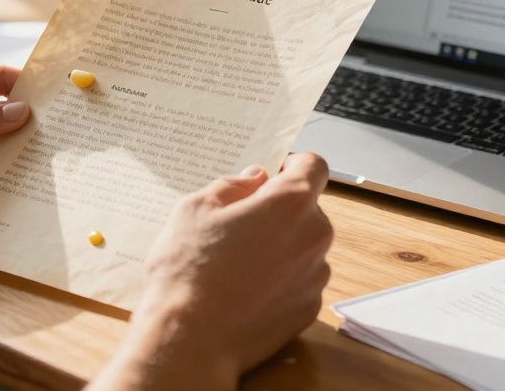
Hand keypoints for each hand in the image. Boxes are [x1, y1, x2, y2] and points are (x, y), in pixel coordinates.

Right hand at [90, 153, 333, 390]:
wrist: (190, 340)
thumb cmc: (189, 270)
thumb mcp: (195, 208)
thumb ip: (232, 185)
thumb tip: (255, 179)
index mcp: (291, 203)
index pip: (314, 166)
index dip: (293, 166)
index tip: (272, 176)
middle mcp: (314, 236)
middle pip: (308, 208)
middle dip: (280, 210)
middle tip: (239, 223)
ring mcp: (315, 276)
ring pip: (304, 246)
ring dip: (281, 245)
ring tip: (238, 262)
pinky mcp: (309, 309)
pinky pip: (300, 280)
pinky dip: (280, 279)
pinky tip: (246, 289)